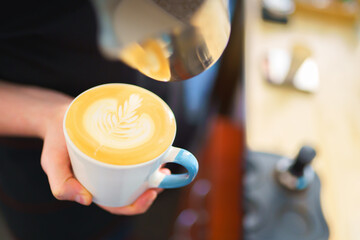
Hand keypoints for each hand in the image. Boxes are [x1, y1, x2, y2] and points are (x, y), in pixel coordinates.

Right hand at [39, 92, 168, 213]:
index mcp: (94, 188)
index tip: (151, 194)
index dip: (137, 205)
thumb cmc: (55, 143)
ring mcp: (115, 163)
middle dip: (152, 190)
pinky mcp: (120, 148)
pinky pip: (137, 157)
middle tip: (163, 177)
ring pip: (138, 176)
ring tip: (165, 167)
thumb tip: (86, 200)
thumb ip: (61, 184)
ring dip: (154, 175)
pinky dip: (149, 158)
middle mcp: (107, 178)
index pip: (118, 204)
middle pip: (133, 192)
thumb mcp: (52, 163)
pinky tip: (158, 152)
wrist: (58, 117)